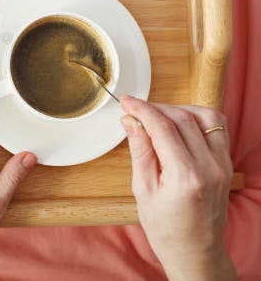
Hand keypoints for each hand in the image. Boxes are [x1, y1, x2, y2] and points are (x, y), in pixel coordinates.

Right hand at [120, 96, 235, 280]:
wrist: (195, 252)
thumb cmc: (166, 228)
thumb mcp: (143, 190)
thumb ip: (140, 151)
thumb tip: (130, 121)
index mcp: (185, 177)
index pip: (163, 128)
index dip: (142, 109)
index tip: (126, 102)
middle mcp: (210, 167)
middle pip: (183, 118)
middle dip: (156, 108)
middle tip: (135, 110)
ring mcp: (223, 165)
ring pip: (205, 116)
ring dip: (178, 109)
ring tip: (157, 117)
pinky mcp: (227, 164)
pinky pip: (216, 128)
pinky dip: (196, 118)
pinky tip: (178, 125)